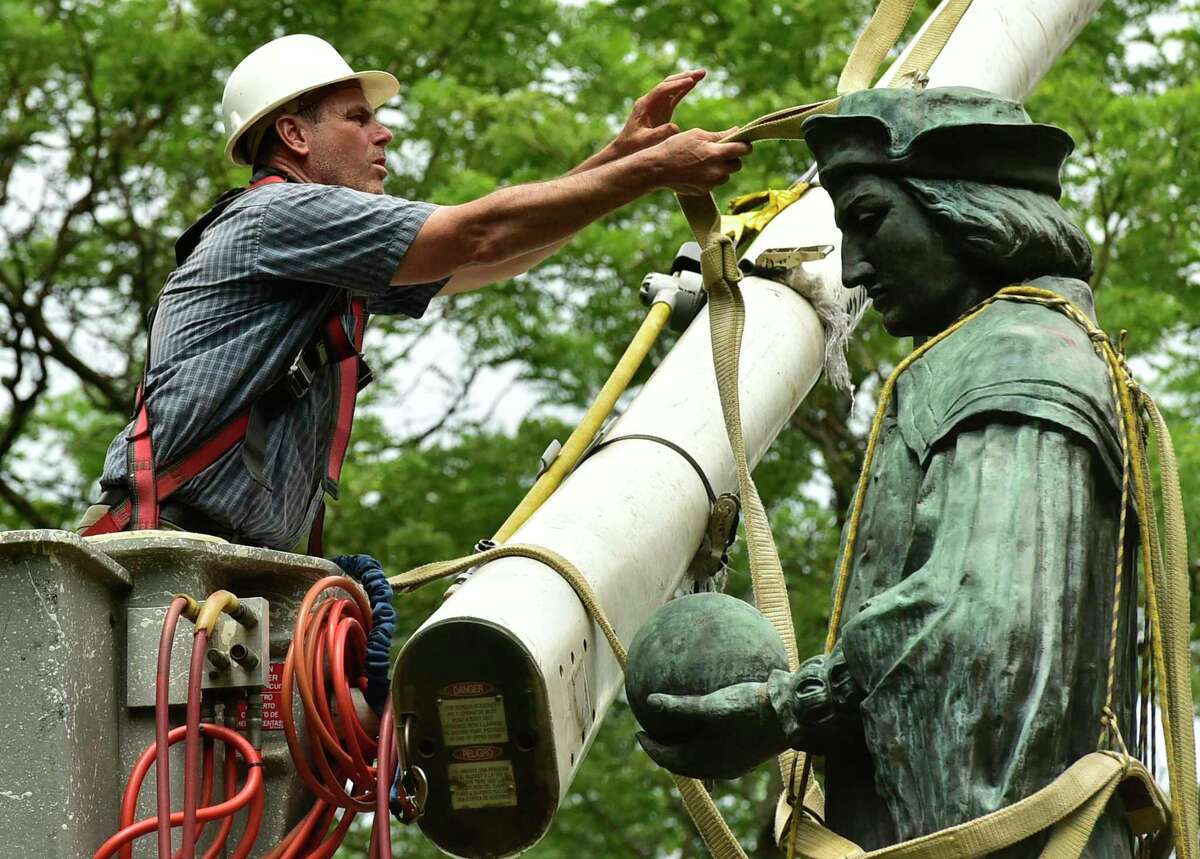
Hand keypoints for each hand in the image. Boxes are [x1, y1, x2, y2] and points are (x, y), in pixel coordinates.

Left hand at [611, 69, 706, 156]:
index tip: (690, 81)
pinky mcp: (661, 110)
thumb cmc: (632, 147)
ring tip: (702, 73)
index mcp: (644, 106)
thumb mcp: (645, 142)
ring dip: (686, 80)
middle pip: (668, 84)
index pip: (661, 90)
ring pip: (672, 87)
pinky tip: (694, 83)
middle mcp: (649, 101)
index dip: (676, 85)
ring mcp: (656, 104)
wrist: (623, 150)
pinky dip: (684, 89)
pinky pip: (674, 96)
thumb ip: (659, 134)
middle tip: (701, 72)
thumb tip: (676, 128)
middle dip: (684, 77)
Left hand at [635, 680, 787, 779]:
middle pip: (683, 764)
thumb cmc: (749, 708)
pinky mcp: (746, 756)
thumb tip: (650, 700)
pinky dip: (703, 746)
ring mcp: (734, 764)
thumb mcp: (711, 704)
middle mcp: (718, 768)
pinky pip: (716, 756)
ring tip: (677, 734)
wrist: (791, 715)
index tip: (638, 732)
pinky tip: (709, 730)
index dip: (650, 747)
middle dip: (665, 751)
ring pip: (700, 763)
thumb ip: (679, 705)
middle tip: (652, 734)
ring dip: (685, 750)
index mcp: (705, 761)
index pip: (668, 759)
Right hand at [647, 128, 751, 195]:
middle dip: (732, 158)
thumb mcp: (697, 135)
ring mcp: (711, 183)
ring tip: (705, 162)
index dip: (745, 145)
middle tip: (720, 152)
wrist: (657, 169)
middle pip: (737, 165)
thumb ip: (719, 135)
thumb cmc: (676, 147)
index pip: (743, 150)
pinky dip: (710, 177)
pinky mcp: (704, 191)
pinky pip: (714, 183)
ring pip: (726, 176)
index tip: (742, 143)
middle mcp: (716, 171)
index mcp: (716, 154)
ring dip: (721, 169)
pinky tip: (696, 172)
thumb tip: (737, 131)